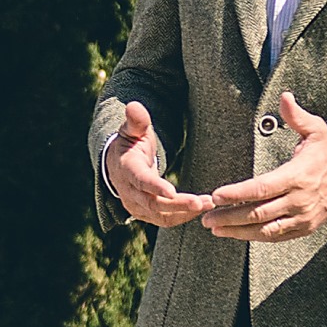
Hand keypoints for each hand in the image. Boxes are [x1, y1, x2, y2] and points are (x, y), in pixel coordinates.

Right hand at [100, 106, 206, 230]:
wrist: (117, 165)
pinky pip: (165, 220)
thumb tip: (134, 105)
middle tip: (203, 202)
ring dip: (185, 212)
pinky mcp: (145, 214)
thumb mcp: (132, 130)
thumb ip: (136, 120)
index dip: (155, 187)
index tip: (173, 192)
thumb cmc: (130, 143)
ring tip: (208, 204)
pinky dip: (182, 216)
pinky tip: (200, 208)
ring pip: (162, 216)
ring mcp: (136, 206)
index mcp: (127, 170)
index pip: (141, 181)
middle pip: (154, 204)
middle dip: (179, 205)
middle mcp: (129, 192)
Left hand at [195, 86, 326, 241]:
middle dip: (229, 216)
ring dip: (238, 231)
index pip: (261, 188)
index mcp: (297, 176)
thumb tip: (284, 96)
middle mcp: (299, 200)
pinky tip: (237, 234)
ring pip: (265, 229)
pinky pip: (276, 237)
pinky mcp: (304, 228)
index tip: (217, 195)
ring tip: (215, 228)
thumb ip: (297, 116)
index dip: (237, 194)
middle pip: (258, 213)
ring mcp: (302, 217)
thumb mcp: (317, 130)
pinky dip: (255, 237)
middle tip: (207, 217)